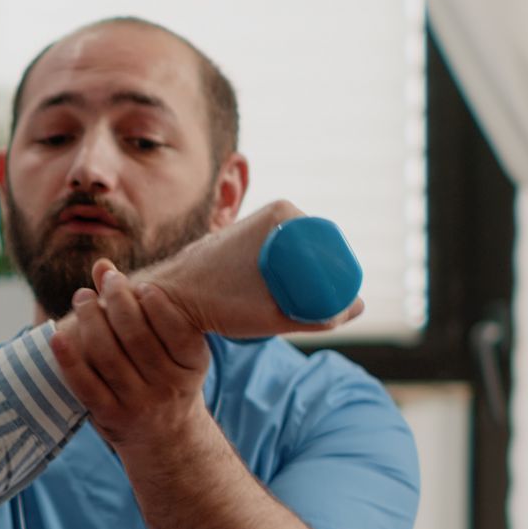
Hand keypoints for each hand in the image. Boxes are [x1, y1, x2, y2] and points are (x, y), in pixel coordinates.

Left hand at [50, 261, 210, 451]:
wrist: (165, 436)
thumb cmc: (166, 376)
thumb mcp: (174, 347)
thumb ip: (146, 306)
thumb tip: (102, 266)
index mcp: (192, 365)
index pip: (176, 329)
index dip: (157, 303)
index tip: (139, 283)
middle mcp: (168, 387)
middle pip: (136, 337)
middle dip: (117, 301)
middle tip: (105, 282)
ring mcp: (138, 404)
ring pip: (108, 357)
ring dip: (90, 321)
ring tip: (81, 297)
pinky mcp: (110, 417)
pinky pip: (84, 385)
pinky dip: (68, 359)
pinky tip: (56, 335)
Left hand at [133, 200, 364, 337]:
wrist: (168, 297)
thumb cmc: (214, 304)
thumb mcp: (271, 315)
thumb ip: (319, 315)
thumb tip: (359, 307)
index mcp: (284, 215)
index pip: (330, 247)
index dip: (339, 277)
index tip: (335, 305)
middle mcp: (272, 213)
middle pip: (316, 251)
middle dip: (323, 281)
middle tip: (319, 311)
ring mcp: (258, 225)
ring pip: (297, 256)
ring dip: (305, 279)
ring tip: (302, 309)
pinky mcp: (245, 239)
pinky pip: (280, 257)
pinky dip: (288, 276)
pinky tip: (288, 298)